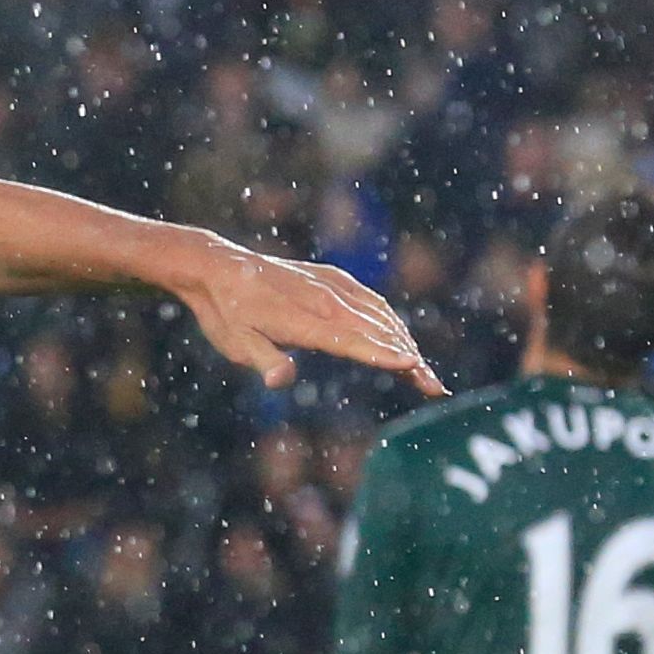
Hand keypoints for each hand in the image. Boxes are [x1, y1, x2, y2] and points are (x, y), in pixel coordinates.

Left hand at [181, 236, 442, 396]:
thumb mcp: (235, 343)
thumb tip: (281, 381)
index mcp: (303, 319)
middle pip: (375, 332)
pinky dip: (391, 319)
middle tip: (434, 387)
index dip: (381, 354)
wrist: (218, 266)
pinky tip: (401, 336)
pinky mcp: (333, 278)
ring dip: (405, 342)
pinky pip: (370, 300)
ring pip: (379, 316)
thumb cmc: (226, 312)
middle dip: (408, 359)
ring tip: (425, 372)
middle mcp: (324, 299)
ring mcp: (331, 285)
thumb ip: (264, 360)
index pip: (349, 340)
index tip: (412, 366)